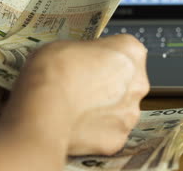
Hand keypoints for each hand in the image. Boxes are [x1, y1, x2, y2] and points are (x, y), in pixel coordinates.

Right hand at [0, 34, 149, 155]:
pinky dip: (95, 131)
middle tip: (81, 88)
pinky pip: (109, 133)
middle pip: (127, 82)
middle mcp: (138, 83)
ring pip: (119, 110)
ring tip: (75, 109)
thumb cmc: (53, 71)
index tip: (90, 62)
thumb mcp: (68, 44)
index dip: (105, 57)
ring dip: (103, 109)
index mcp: (130, 51)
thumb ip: (88, 55)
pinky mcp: (118, 138)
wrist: (43, 109)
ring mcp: (130, 113)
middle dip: (108, 85)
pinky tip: (75, 126)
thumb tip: (83, 64)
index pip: (125, 51)